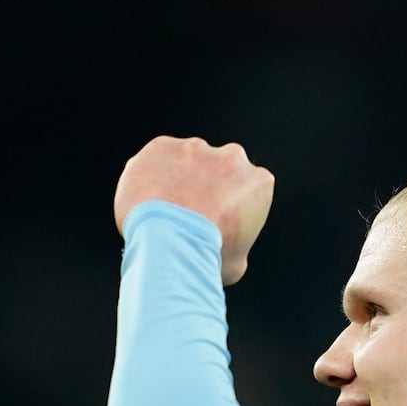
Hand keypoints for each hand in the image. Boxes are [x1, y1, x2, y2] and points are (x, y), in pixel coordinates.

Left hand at [114, 136, 275, 285]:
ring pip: (187, 161)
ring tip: (164, 210)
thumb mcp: (238, 260)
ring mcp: (196, 148)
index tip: (217, 221)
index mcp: (259, 182)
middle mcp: (233, 157)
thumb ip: (236, 242)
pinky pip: (157, 159)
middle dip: (206, 186)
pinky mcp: (163, 145)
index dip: (231, 206)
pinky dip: (151, 175)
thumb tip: (225, 249)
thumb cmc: (208, 256)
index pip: (247, 189)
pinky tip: (147, 200)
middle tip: (190, 213)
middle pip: (219, 169)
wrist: (170, 242)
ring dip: (178, 178)